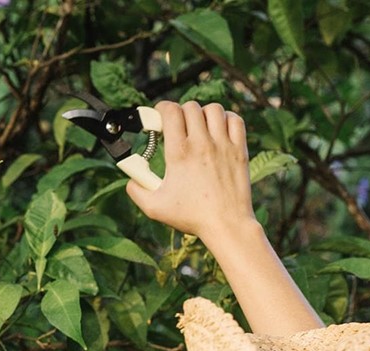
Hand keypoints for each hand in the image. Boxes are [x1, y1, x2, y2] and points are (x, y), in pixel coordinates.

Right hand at [126, 101, 255, 245]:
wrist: (226, 224)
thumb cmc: (190, 216)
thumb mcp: (154, 207)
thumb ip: (136, 190)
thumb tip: (130, 178)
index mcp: (179, 153)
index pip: (170, 111)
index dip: (161, 109)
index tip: (158, 119)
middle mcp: (202, 144)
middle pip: (190, 106)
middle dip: (180, 112)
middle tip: (177, 126)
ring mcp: (223, 145)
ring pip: (213, 109)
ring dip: (202, 114)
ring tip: (198, 127)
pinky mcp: (239, 150)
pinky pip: (235, 120)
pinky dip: (226, 119)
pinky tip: (218, 131)